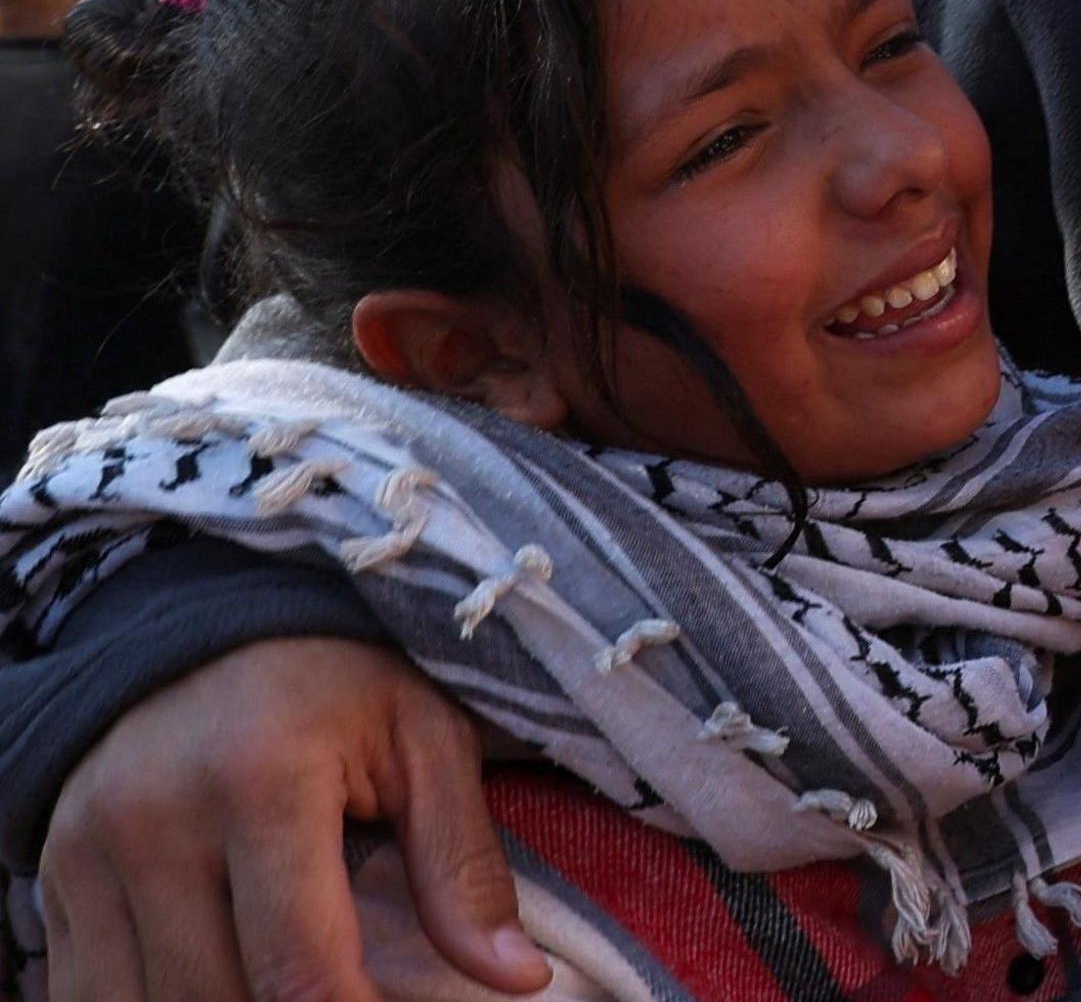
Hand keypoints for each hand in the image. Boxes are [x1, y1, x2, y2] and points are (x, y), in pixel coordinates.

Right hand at [39, 637, 544, 1001]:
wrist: (206, 625)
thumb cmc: (337, 680)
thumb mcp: (423, 739)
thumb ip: (462, 865)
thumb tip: (518, 980)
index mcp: (260, 779)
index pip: (300, 968)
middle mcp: (154, 821)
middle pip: (220, 999)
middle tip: (355, 994)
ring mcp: (87, 853)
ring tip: (291, 985)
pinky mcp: (53, 877)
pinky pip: (87, 993)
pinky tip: (220, 982)